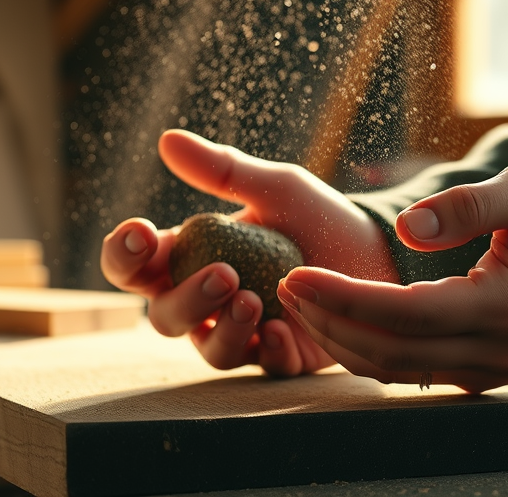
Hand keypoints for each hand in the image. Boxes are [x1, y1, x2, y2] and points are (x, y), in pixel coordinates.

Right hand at [101, 130, 399, 376]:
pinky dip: (270, 350)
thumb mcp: (277, 188)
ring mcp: (245, 335)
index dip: (125, 254)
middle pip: (164, 316)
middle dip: (185, 298)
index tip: (142, 232)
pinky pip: (264, 367)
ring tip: (253, 299)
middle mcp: (209, 304)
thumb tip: (168, 140)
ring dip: (225, 328)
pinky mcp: (283, 358)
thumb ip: (224, 171)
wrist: (382, 253)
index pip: (136, 267)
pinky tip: (284, 329)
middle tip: (224, 274)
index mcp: (194, 259)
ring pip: (211, 350)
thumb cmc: (321, 218)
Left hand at [276, 160, 507, 392]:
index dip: (342, 298)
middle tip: (284, 286)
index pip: (404, 315)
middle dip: (328, 323)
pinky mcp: (489, 372)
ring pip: (399, 372)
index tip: (295, 274)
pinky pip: (417, 372)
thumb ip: (468, 204)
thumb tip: (407, 230)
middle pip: (391, 355)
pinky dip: (372, 352)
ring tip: (302, 303)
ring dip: (343, 342)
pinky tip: (342, 322)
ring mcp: (496, 371)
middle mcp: (500, 352)